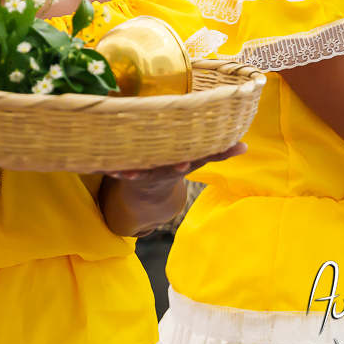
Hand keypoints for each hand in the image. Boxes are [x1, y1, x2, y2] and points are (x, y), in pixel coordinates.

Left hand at [103, 142, 246, 184]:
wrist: (147, 196)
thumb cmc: (173, 167)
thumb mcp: (195, 161)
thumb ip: (217, 153)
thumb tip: (245, 146)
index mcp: (180, 166)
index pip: (190, 163)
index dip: (188, 163)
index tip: (185, 163)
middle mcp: (162, 171)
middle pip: (164, 170)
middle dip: (162, 169)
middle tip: (165, 167)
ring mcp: (143, 173)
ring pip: (137, 173)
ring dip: (130, 172)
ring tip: (122, 171)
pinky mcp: (124, 171)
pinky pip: (114, 169)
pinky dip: (106, 168)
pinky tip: (98, 165)